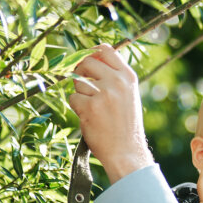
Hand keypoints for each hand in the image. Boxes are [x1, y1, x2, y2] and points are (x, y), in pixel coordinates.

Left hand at [67, 44, 154, 181]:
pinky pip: (73, 98)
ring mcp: (103, 94)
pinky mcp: (89, 107)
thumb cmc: (125, 125)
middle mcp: (117, 82)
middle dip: (80, 72)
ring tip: (94, 109)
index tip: (86, 61)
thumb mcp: (128, 95)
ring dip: (80, 94)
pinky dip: (77, 108)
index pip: (106, 50)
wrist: (126, 151)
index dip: (92, 53)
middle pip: (87, 62)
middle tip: (84, 87)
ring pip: (78, 82)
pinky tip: (90, 118)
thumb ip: (114, 76)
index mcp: (128, 77)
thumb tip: (91, 58)